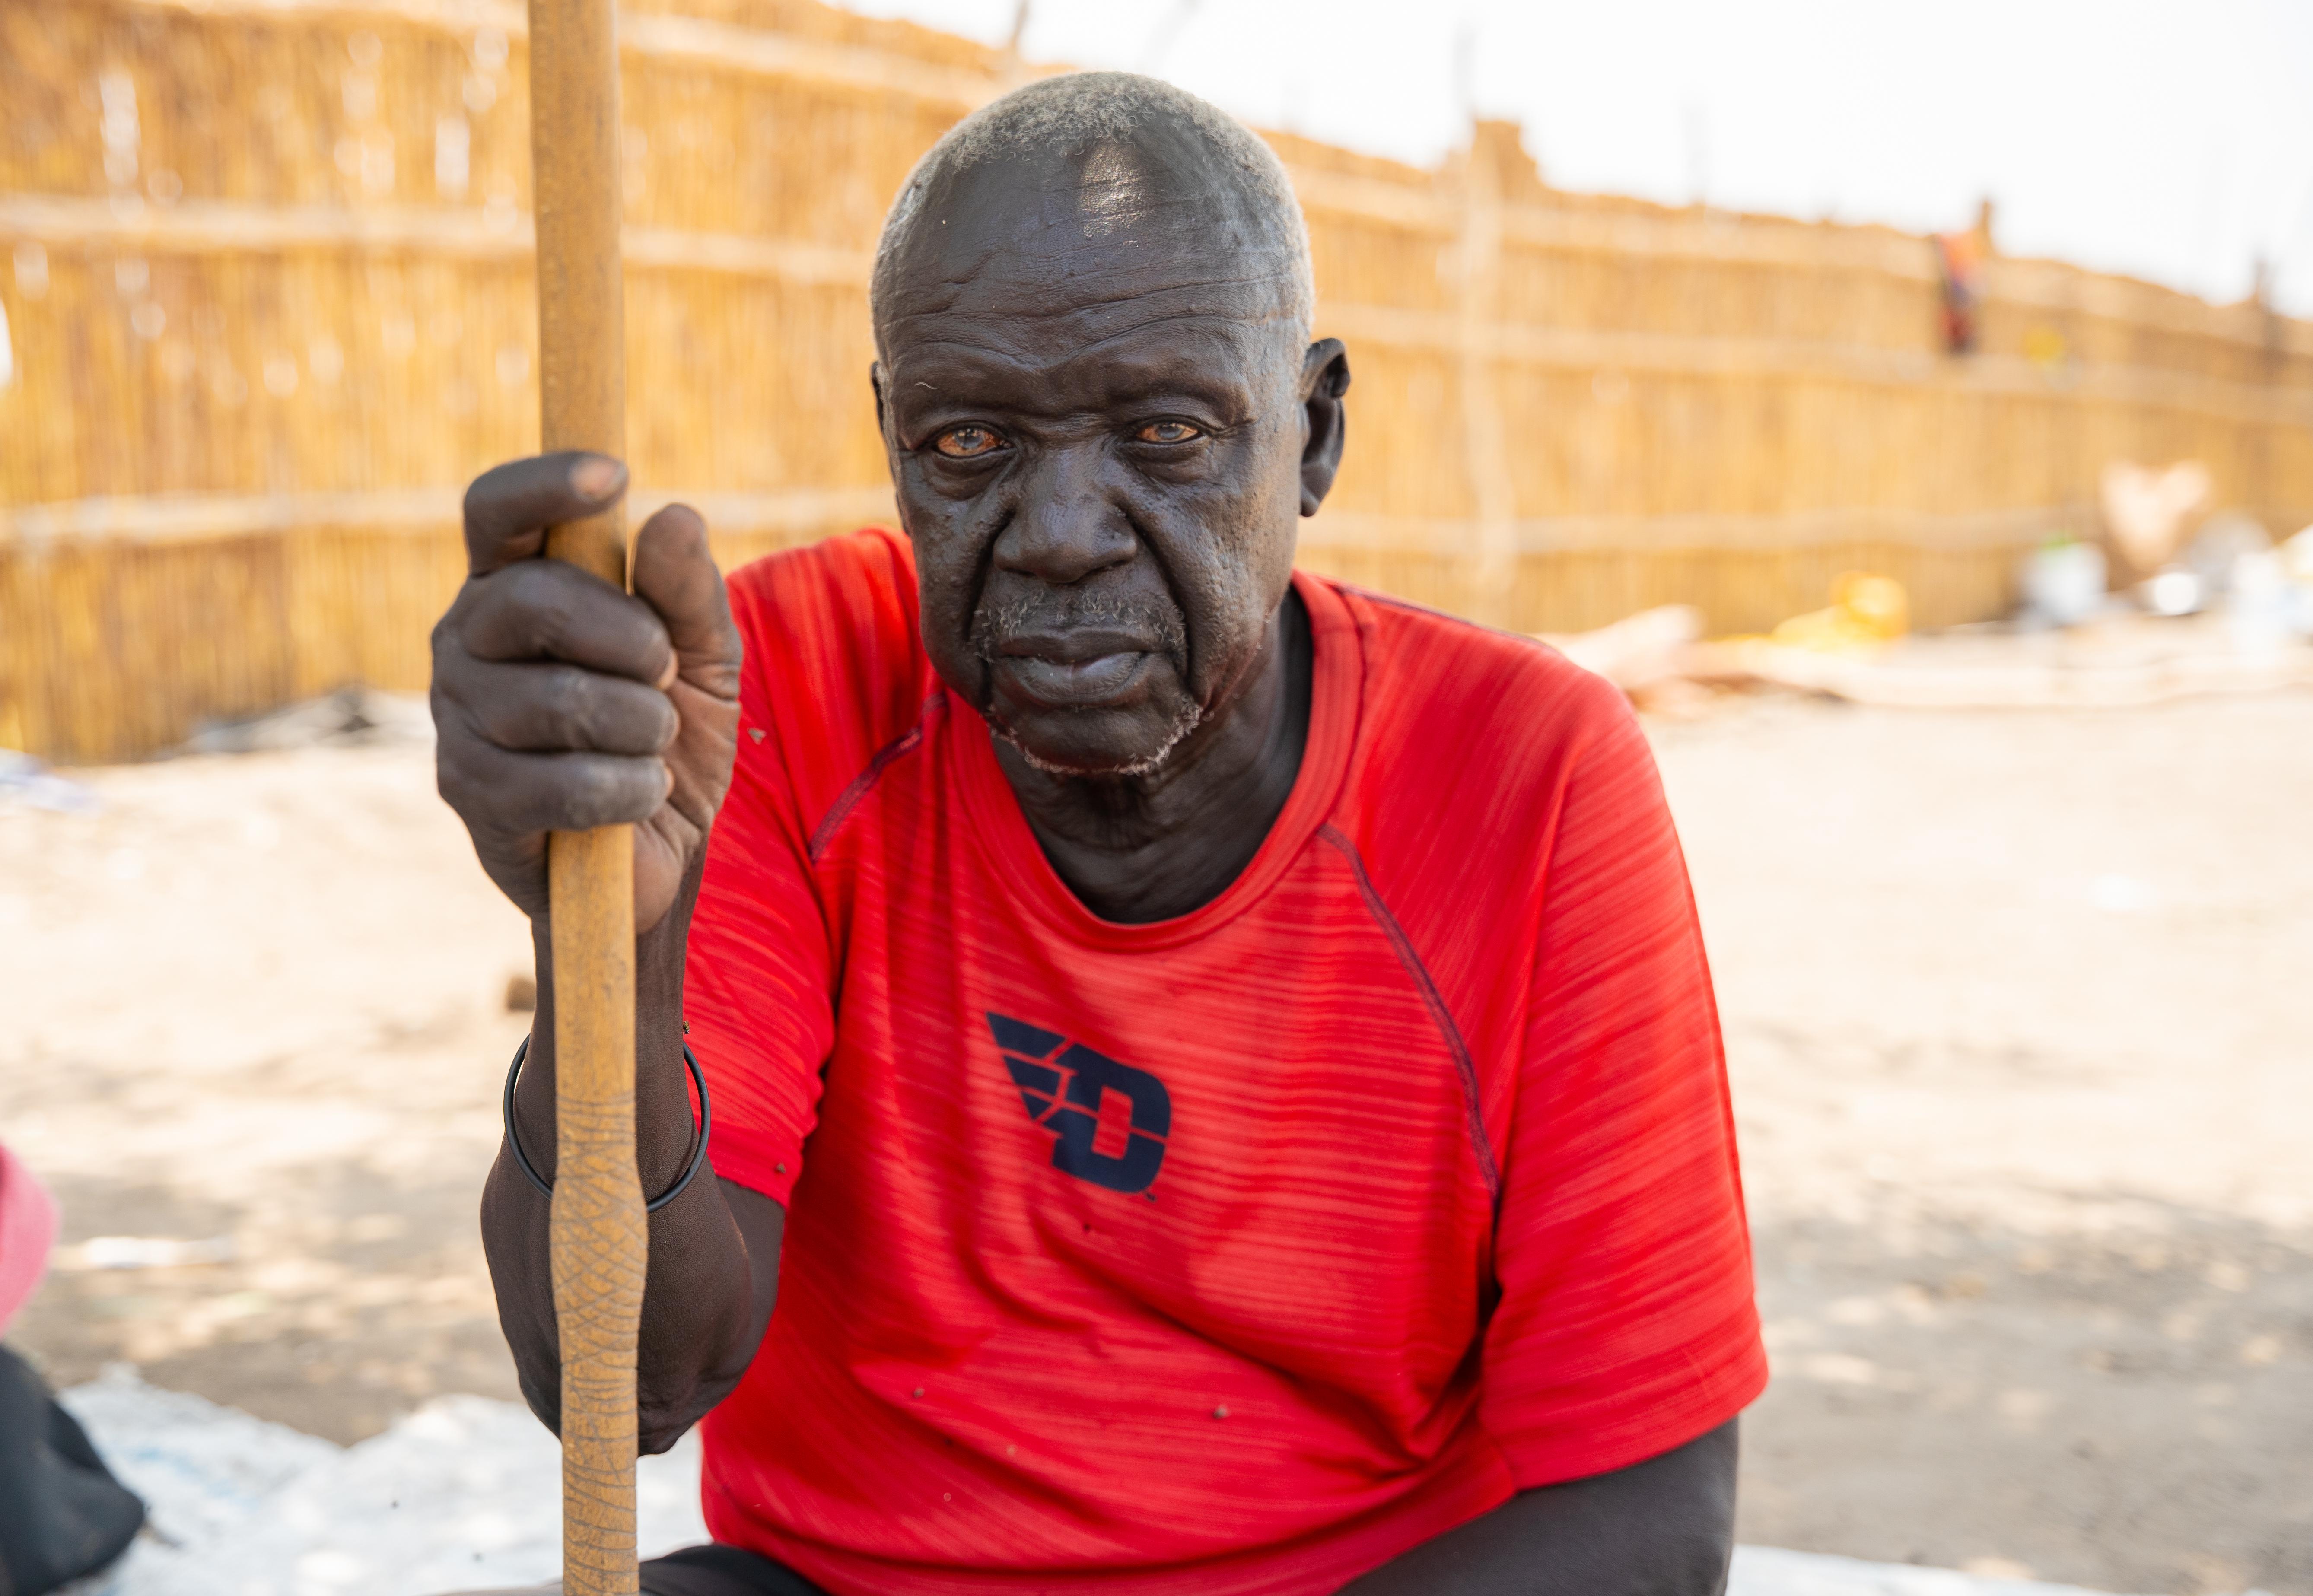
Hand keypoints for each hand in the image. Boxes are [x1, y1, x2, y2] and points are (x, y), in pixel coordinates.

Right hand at [431, 452, 742, 930]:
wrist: (657, 854)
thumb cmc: (666, 738)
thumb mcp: (703, 659)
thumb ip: (688, 592)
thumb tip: (674, 515)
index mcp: (513, 587)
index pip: (497, 513)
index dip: (544, 486)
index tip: (613, 475)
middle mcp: (466, 641)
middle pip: (532, 599)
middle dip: (627, 636)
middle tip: (666, 672)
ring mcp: (458, 719)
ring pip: (555, 699)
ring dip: (639, 724)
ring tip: (656, 744)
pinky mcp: (471, 795)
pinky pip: (559, 781)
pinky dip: (627, 788)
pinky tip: (642, 793)